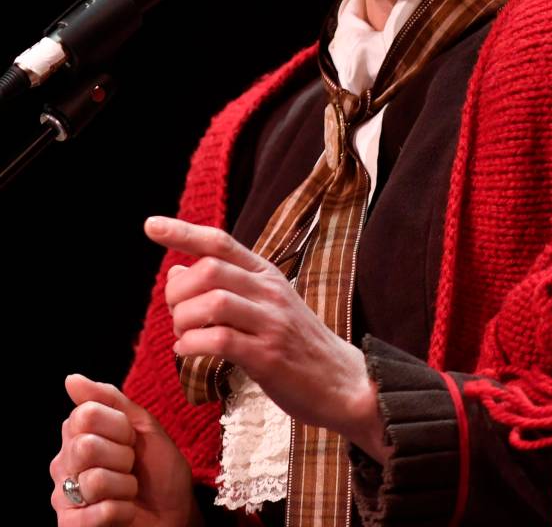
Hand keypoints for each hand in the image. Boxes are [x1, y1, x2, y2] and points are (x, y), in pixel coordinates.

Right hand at [50, 374, 200, 526]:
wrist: (174, 511)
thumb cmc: (158, 468)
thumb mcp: (141, 425)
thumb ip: (109, 400)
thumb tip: (71, 379)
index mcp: (78, 433)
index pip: (86, 414)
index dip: (119, 427)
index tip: (132, 439)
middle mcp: (64, 462)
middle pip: (85, 446)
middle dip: (122, 456)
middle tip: (130, 465)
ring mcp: (63, 496)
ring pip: (93, 480)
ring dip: (125, 486)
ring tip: (128, 490)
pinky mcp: (70, 526)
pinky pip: (97, 513)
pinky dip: (122, 511)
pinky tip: (124, 512)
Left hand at [145, 216, 390, 463]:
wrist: (344, 383)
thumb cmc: (297, 345)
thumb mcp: (264, 306)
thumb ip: (223, 286)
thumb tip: (175, 270)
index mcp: (267, 273)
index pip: (220, 242)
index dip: (182, 232)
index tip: (150, 225)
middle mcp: (270, 290)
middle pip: (210, 270)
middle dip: (178, 291)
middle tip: (175, 313)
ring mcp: (271, 322)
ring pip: (212, 302)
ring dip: (183, 320)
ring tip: (183, 336)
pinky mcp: (269, 356)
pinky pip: (219, 341)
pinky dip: (192, 345)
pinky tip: (187, 352)